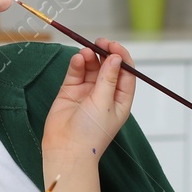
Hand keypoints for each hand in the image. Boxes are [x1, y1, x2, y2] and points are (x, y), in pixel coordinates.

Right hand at [42, 38, 135, 165]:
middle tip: (100, 42)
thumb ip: (109, 78)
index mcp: (120, 100)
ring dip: (89, 57)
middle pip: (108, 67)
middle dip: (105, 53)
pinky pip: (76, 73)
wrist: (66, 149)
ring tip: (85, 52)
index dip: (121, 57)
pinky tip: (77, 59)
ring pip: (91, 68)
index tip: (114, 46)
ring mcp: (87, 92)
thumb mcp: (104, 103)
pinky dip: (77, 64)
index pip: (126, 73)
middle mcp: (105, 94)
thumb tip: (116, 58)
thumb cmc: (90, 133)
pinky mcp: (70, 92)